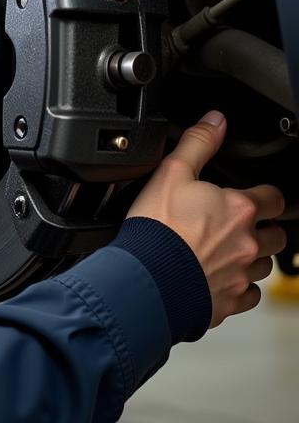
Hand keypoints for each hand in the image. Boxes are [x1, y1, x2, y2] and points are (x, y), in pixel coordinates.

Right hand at [127, 111, 286, 327]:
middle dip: (263, 229)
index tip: (254, 197)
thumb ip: (198, 143)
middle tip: (238, 225)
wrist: (145, 278)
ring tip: (223, 250)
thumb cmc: (156, 228)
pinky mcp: (230, 301)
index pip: (274, 199)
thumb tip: (215, 121)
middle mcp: (248, 243)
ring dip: (251, 257)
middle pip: (277, 236)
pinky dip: (238, 286)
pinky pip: (249, 295)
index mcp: (239, 209)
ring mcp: (241, 275)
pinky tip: (217, 276)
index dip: (265, 196)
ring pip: (264, 266)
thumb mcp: (171, 172)